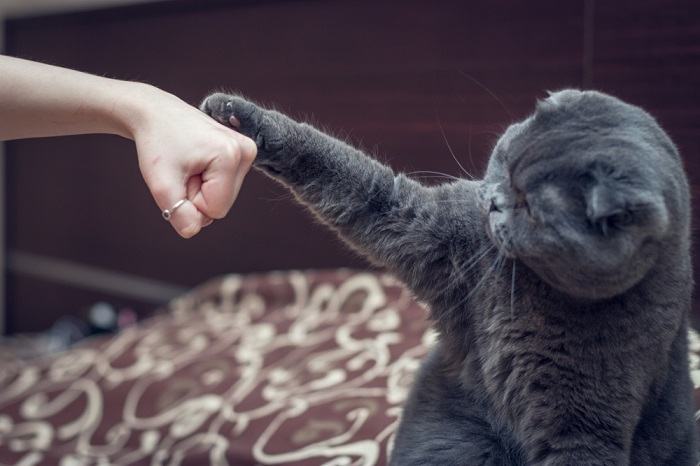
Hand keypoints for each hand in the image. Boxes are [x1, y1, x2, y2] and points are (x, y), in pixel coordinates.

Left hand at [128, 85, 256, 237]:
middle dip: (197, 195)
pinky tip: (197, 161)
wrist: (157, 114)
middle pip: (223, 204)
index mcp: (231, 155)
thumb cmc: (157, 142)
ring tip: (189, 164)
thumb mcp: (160, 182)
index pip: (216, 210)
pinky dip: (207, 180)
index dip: (191, 200)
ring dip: (201, 188)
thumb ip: (177, 212)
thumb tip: (191, 231)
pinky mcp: (244, 152)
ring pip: (225, 197)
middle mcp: (246, 151)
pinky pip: (227, 185)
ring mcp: (248, 151)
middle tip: (183, 170)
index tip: (179, 175)